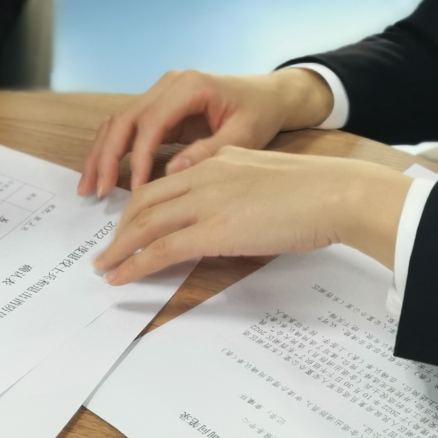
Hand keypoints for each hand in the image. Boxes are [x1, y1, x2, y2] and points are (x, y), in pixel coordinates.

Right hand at [78, 68, 336, 196]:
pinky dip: (111, 149)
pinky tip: (102, 174)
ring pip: (118, 121)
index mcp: (190, 86)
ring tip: (87, 188)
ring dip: (100, 154)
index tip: (135, 190)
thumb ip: (210, 151)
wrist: (269, 95)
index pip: (152, 122)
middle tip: (95, 192)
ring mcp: (161, 91)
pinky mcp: (159, 105)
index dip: (138, 157)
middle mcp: (169, 84)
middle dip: (106, 157)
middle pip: (125, 119)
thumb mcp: (244, 134)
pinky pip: (128, 126)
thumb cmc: (260, 113)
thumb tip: (172, 172)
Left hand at [91, 147, 409, 284]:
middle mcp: (203, 175)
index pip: (162, 183)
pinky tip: (121, 276)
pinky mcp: (213, 231)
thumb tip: (227, 211)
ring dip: (119, 249)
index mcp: (216, 161)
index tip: (127, 226)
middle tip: (108, 250)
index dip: (138, 207)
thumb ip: (236, 186)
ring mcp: (206, 202)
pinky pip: (161, 248)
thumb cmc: (313, 190)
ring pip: (145, 224)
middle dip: (121, 229)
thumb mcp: (263, 177)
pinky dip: (135, 263)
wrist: (333, 192)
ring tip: (105, 268)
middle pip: (144, 201)